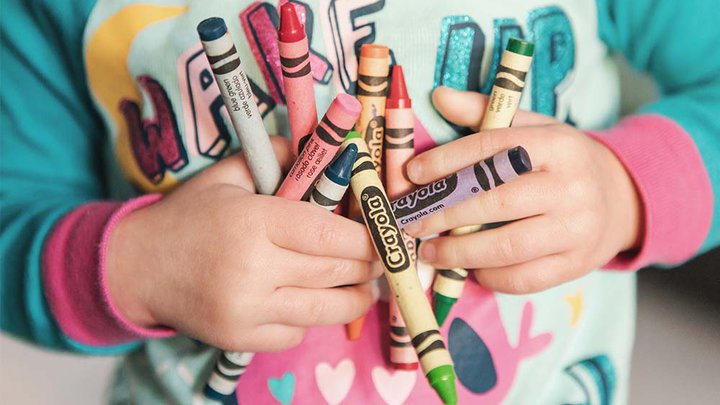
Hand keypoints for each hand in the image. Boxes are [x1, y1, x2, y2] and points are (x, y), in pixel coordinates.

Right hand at [106, 137, 380, 351]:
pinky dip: (311, 318)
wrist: (138, 266)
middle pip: (335, 271)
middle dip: (369, 266)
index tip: (384, 235)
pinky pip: (297, 333)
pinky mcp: (241, 339)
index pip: (329, 232)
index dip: (367, 237)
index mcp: (253, 221)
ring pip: (325, 309)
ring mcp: (247, 309)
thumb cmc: (189, 216)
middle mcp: (253, 268)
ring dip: (355, 298)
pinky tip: (309, 301)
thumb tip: (326, 149)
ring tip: (365, 286)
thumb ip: (277, 156)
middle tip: (383, 259)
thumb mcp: (228, 175)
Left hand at [403, 87, 642, 293]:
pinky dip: (489, 276)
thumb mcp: (532, 128)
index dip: (447, 161)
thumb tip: (439, 96)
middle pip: (496, 202)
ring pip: (507, 247)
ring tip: (429, 251)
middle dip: (445, 214)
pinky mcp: (576, 265)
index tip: (413, 174)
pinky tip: (468, 268)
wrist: (622, 198)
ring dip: (459, 252)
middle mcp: (570, 187)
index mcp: (557, 145)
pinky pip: (523, 278)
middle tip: (412, 222)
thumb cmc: (562, 161)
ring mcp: (576, 230)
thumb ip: (486, 114)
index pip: (493, 149)